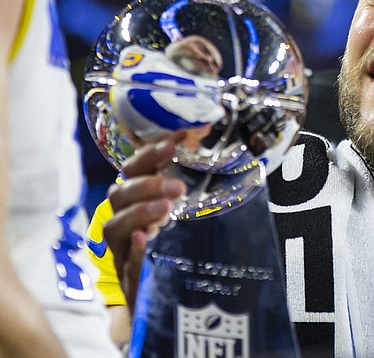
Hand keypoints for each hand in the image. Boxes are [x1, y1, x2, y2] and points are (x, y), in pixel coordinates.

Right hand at [103, 132, 186, 313]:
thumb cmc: (165, 245)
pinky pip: (124, 262)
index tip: (180, 136)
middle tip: (178, 186)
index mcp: (132, 200)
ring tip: (166, 208)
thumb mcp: (173, 211)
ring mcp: (120, 248)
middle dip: (147, 185)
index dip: (153, 150)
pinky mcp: (126, 276)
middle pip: (120, 194)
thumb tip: (197, 143)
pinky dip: (133, 249)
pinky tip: (144, 239)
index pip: (134, 168)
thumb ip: (177, 183)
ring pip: (115, 225)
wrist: (154, 297)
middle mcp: (120, 220)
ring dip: (140, 212)